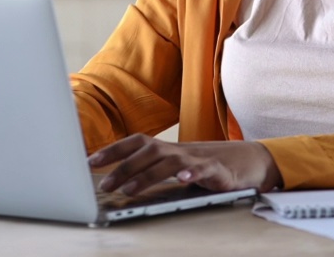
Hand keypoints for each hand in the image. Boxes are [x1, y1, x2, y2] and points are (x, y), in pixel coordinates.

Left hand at [89, 134, 281, 195]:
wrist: (244, 160)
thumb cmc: (201, 165)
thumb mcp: (172, 165)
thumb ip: (149, 168)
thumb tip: (114, 179)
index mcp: (164, 148)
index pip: (133, 143)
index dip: (112, 150)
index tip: (89, 162)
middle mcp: (177, 150)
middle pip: (146, 153)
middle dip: (122, 168)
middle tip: (104, 186)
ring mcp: (196, 158)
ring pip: (168, 163)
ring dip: (146, 175)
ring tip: (129, 190)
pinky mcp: (216, 169)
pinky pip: (203, 170)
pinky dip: (192, 173)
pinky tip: (184, 179)